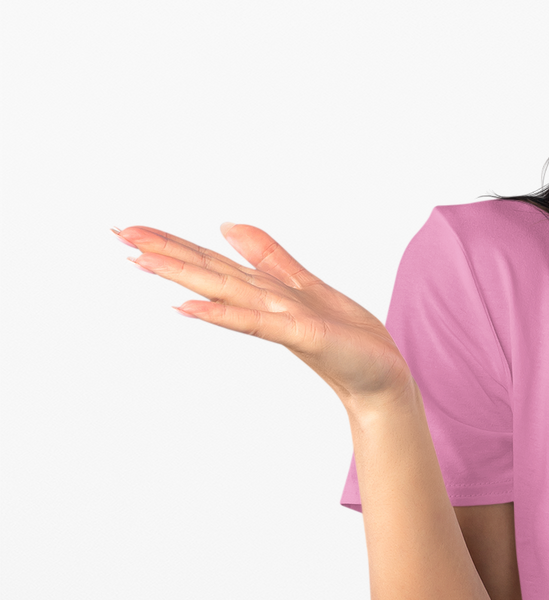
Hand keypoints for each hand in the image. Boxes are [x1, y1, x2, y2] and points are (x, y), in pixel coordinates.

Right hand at [116, 222, 411, 408]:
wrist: (382, 374)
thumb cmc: (347, 337)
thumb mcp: (305, 285)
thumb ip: (267, 257)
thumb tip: (226, 225)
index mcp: (263, 289)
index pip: (211, 260)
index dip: (171, 242)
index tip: (127, 227)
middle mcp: (264, 304)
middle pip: (208, 271)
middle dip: (164, 252)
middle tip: (116, 234)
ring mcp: (279, 320)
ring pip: (223, 291)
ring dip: (182, 276)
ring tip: (139, 261)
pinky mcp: (301, 334)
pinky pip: (256, 322)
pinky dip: (223, 314)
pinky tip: (188, 307)